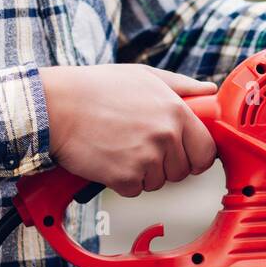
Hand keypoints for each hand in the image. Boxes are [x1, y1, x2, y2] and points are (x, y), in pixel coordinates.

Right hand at [40, 64, 217, 196]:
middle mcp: (166, 136)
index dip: (196, 156)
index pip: (206, 151)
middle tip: (140, 146)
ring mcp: (146, 158)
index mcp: (176, 111)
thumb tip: (209, 91)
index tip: (185, 155)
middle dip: (165, 164)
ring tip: (121, 147)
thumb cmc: (96, 88)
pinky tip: (109, 159)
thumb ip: (182, 86)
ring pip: (158, 182)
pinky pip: (135, 190)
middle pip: (182, 171)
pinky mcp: (125, 177)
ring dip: (142, 172)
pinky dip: (121, 181)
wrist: (56, 106)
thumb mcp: (144, 77)